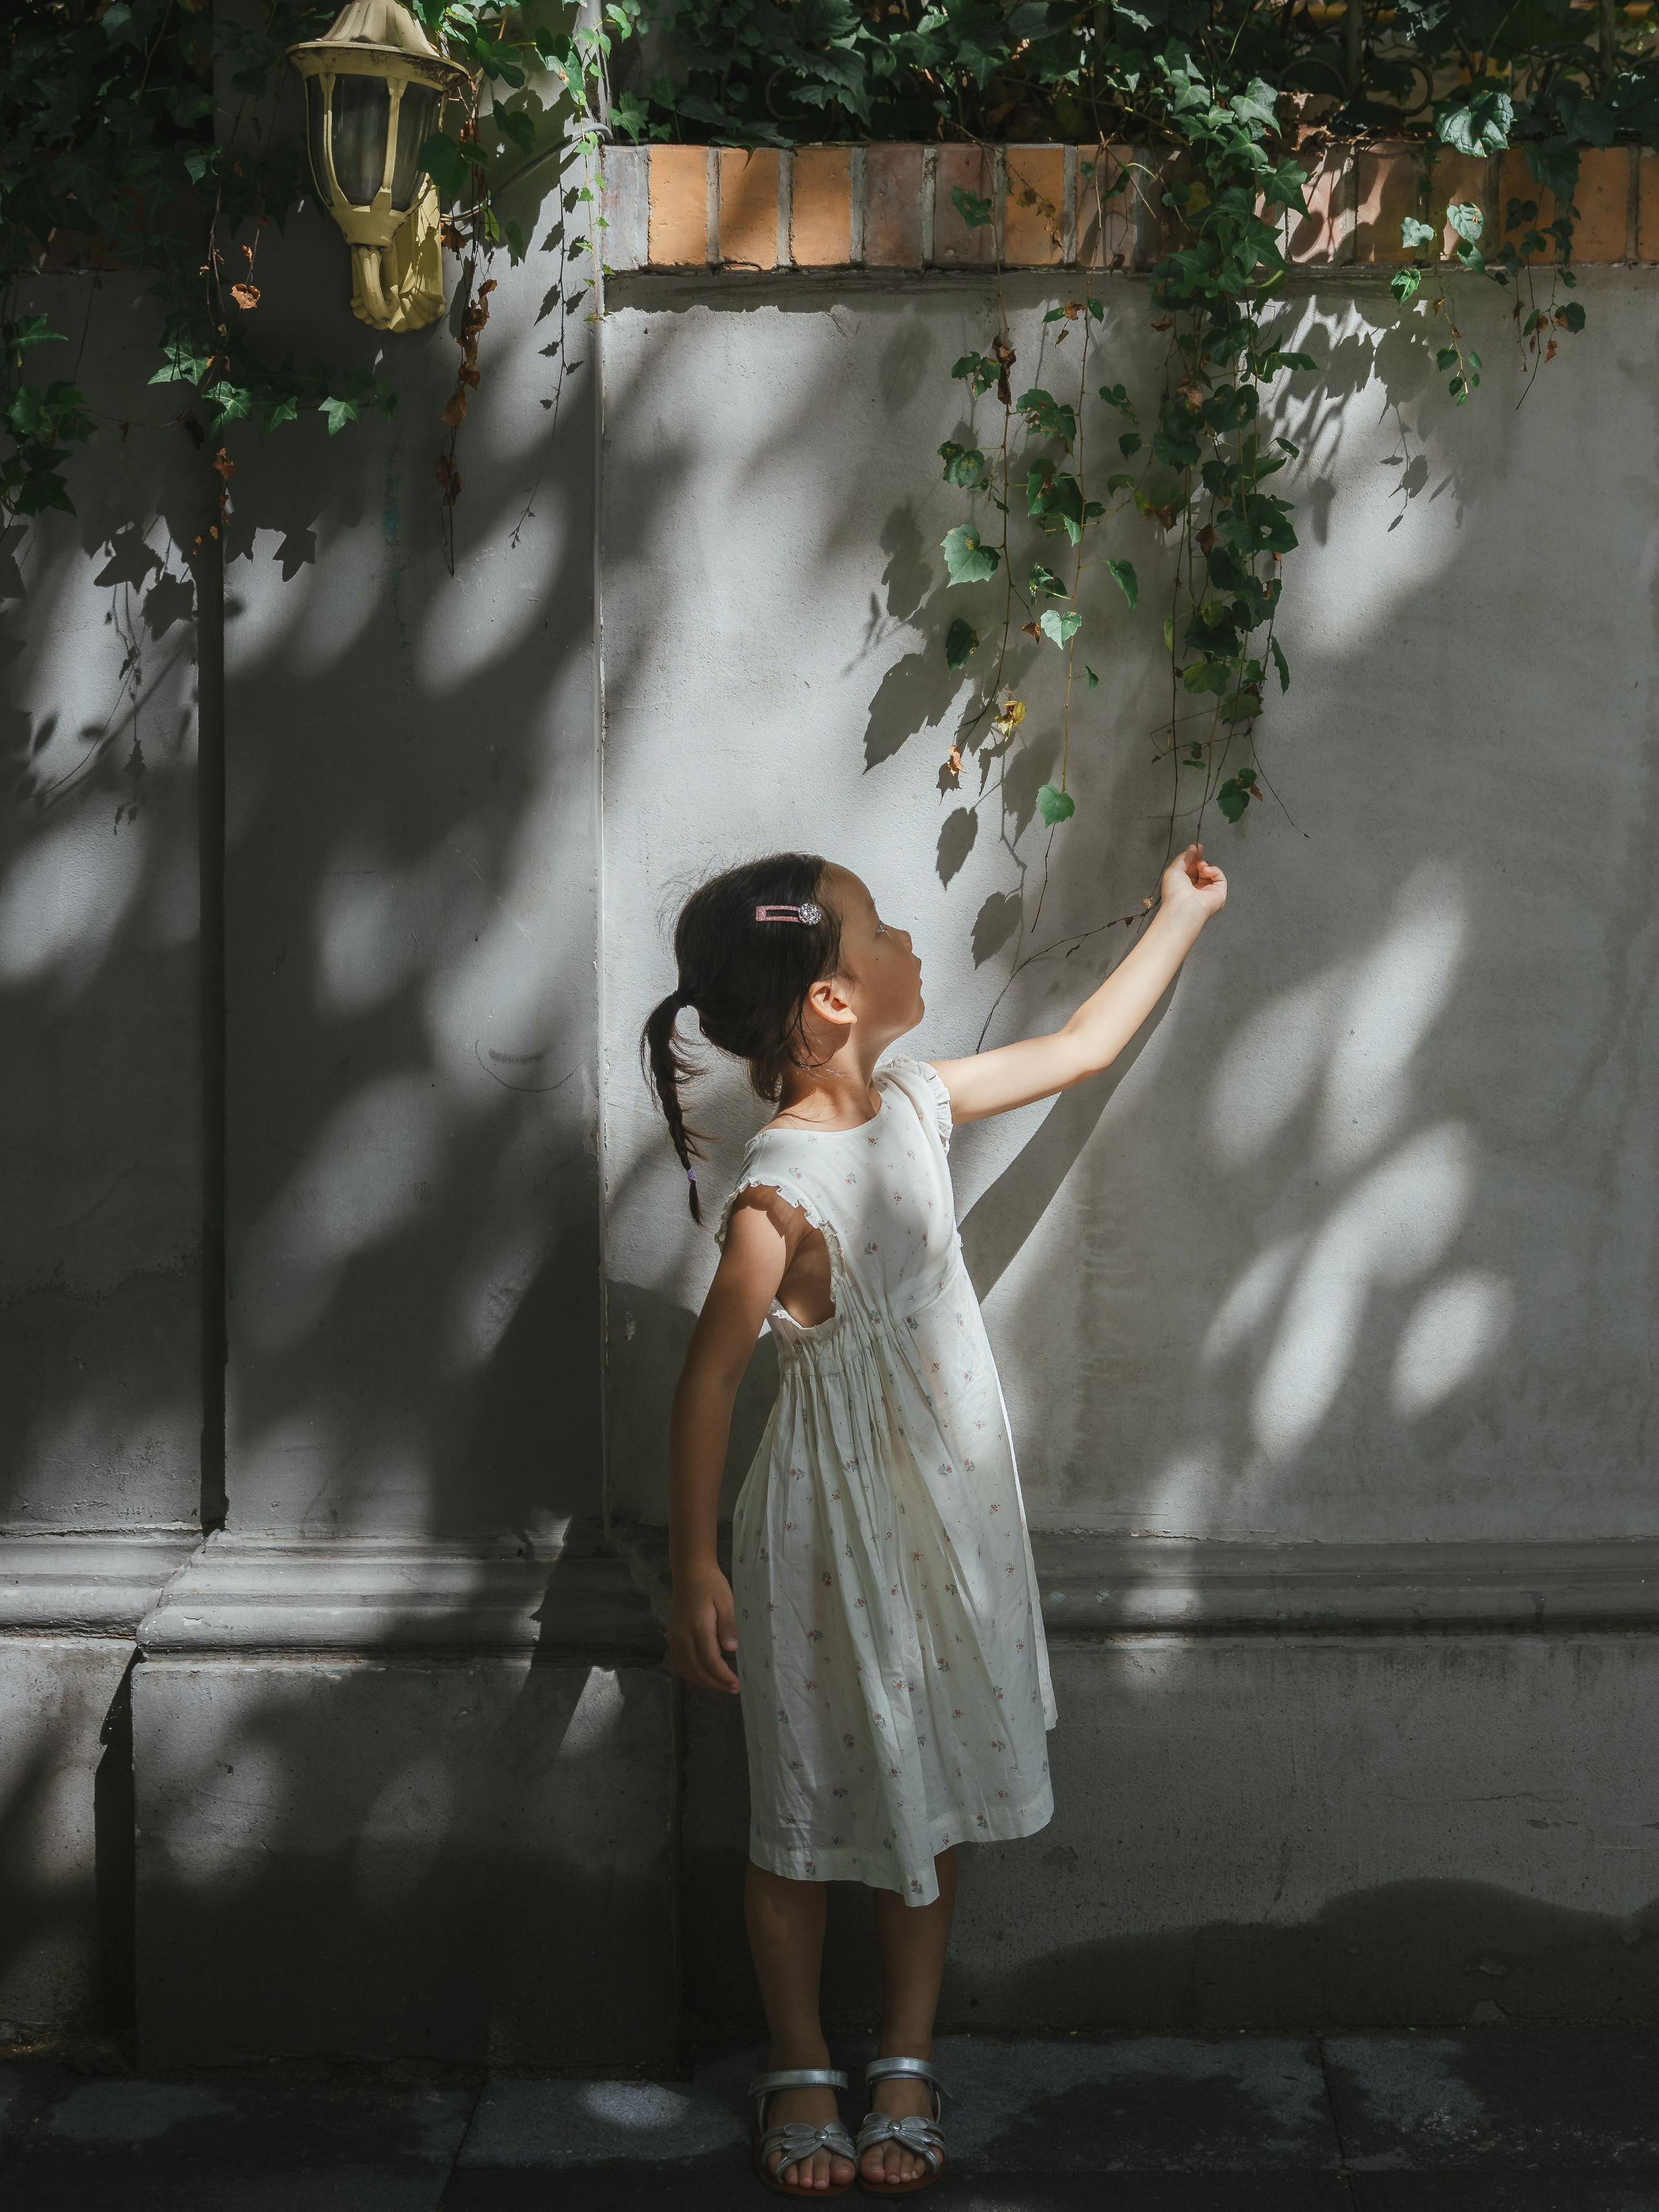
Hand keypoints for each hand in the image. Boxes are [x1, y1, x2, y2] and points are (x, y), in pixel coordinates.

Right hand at [668, 1561, 739, 1693]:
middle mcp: (682, 1636)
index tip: (736, 1684)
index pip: (710, 1661)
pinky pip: (678, 1664)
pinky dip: (690, 1675)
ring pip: (686, 1671)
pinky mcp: (671, 1638)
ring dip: (703, 1683)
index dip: (723, 1677)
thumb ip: (727, 1626)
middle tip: (732, 1689)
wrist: (690, 1573)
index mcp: (698, 1627)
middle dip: (715, 1684)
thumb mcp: (725, 1602)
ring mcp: (674, 1638)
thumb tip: (732, 1649)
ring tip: (721, 1686)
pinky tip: (703, 1677)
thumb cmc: (711, 1585)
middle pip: (697, 1671)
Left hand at [1160, 842, 1226, 925]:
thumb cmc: (1175, 892)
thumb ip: (1184, 857)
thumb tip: (1193, 848)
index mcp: (1183, 885)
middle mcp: (1195, 889)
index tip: (1196, 847)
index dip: (1194, 857)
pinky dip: (1214, 870)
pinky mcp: (1219, 893)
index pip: (1191, 868)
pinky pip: (1220, 877)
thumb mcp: (1174, 869)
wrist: (1184, 907)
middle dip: (1199, 860)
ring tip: (1200, 866)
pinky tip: (1206, 871)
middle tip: (1197, 856)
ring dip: (1205, 865)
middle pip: (1201, 869)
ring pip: (1210, 872)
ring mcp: (1207, 891)